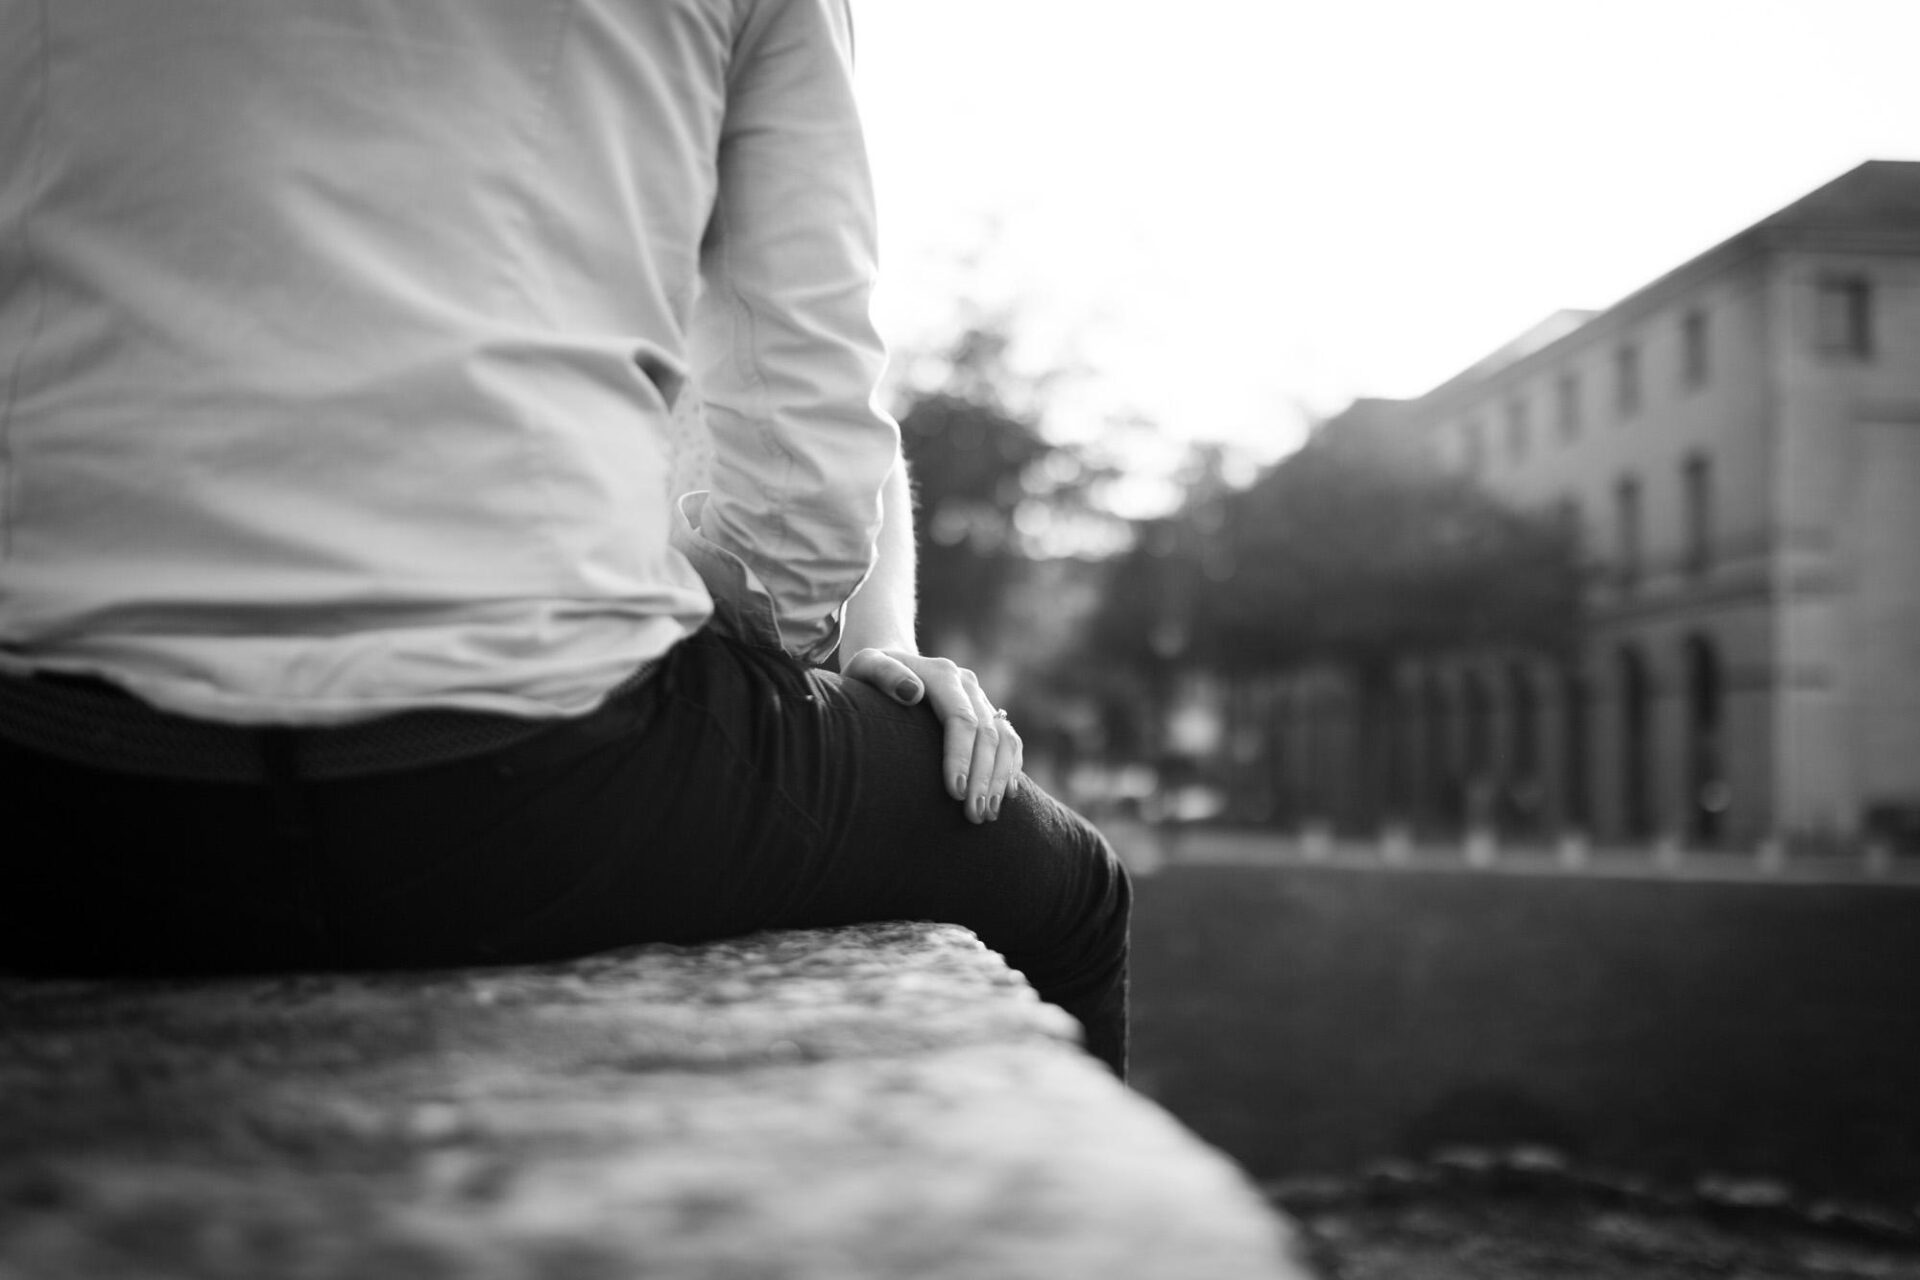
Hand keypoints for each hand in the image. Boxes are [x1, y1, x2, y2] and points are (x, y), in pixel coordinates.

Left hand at [841, 647, 1022, 824]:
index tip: (956, 792)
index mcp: (942, 675)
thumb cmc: (869, 674)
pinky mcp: (987, 713)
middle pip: (986, 733)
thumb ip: (884, 674)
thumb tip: (912, 692)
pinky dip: (1010, 767)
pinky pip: (1010, 740)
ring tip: (988, 814)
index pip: (960, 718)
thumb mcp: (866, 665)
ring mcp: (980, 699)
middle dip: (983, 777)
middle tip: (973, 815)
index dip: (961, 756)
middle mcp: (968, 685)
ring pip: (1004, 739)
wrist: (892, 666)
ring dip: (1000, 779)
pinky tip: (1006, 795)